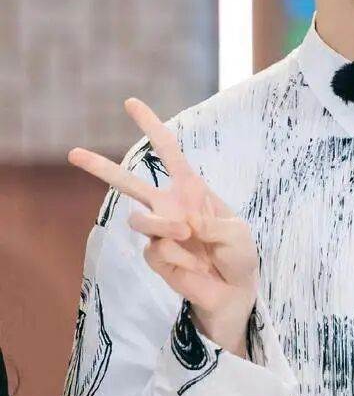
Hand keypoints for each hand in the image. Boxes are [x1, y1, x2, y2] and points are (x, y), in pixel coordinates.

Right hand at [68, 98, 259, 352]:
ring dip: (164, 225)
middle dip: (100, 167)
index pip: (168, 152)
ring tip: (187, 233)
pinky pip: (158, 249)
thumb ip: (212, 224)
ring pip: (139, 218)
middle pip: (128, 182)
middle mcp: (168, 206)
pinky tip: (194, 266)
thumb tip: (182, 224)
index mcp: (190, 189)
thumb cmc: (238, 255)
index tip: (130, 103)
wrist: (234, 292)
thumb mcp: (236, 232)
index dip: (151, 126)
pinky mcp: (155, 256)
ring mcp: (159, 231)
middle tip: (72, 153)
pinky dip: (181, 257)